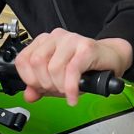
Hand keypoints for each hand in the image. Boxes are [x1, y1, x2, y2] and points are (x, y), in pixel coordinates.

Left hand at [13, 28, 132, 105]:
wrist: (111, 59)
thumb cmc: (85, 68)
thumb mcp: (58, 79)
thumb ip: (40, 87)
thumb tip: (28, 95)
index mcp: (44, 42)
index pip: (23, 60)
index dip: (29, 79)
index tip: (41, 88)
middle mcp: (56, 37)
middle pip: (37, 62)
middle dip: (45, 84)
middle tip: (57, 90)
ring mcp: (71, 40)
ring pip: (54, 67)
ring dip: (60, 87)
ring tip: (68, 91)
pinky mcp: (86, 47)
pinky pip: (72, 70)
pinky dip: (71, 88)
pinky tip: (73, 97)